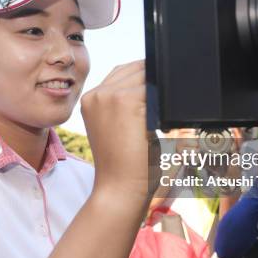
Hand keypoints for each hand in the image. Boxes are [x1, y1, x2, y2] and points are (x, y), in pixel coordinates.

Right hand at [81, 60, 155, 199]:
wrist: (119, 189)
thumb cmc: (122, 164)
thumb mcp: (115, 128)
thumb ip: (124, 103)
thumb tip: (152, 82)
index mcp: (90, 98)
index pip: (122, 72)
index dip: (143, 77)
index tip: (158, 89)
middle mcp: (96, 93)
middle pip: (135, 68)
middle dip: (153, 81)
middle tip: (166, 102)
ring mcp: (109, 95)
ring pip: (146, 76)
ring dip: (160, 90)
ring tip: (165, 114)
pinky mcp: (127, 101)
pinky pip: (155, 89)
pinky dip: (166, 101)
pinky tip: (168, 119)